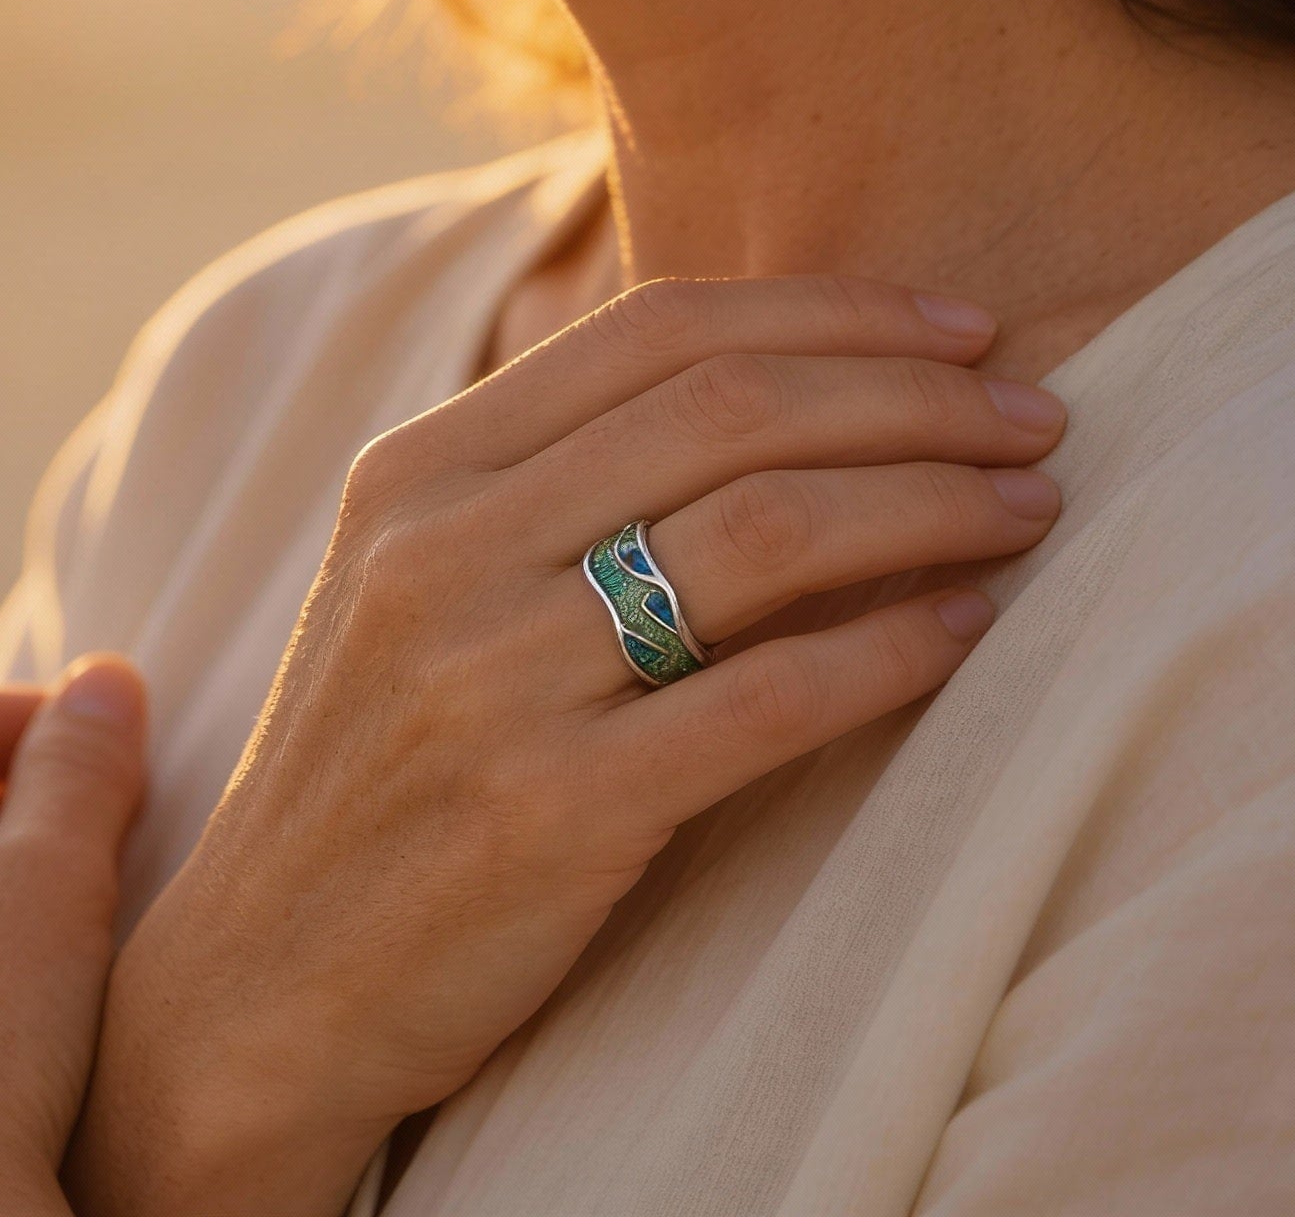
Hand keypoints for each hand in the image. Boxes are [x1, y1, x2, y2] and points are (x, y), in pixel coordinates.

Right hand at [69, 276, 1065, 1216]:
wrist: (261, 982)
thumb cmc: (382, 761)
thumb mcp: (421, 578)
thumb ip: (554, 473)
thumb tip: (781, 382)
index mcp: (417, 469)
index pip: (659, 330)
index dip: (835, 312)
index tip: (961, 328)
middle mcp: (442, 548)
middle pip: (730, 411)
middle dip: (913, 396)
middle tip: (1033, 413)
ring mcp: (487, 678)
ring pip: (763, 532)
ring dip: (928, 504)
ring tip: (1028, 507)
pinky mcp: (543, 814)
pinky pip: (764, 701)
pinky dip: (891, 650)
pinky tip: (967, 628)